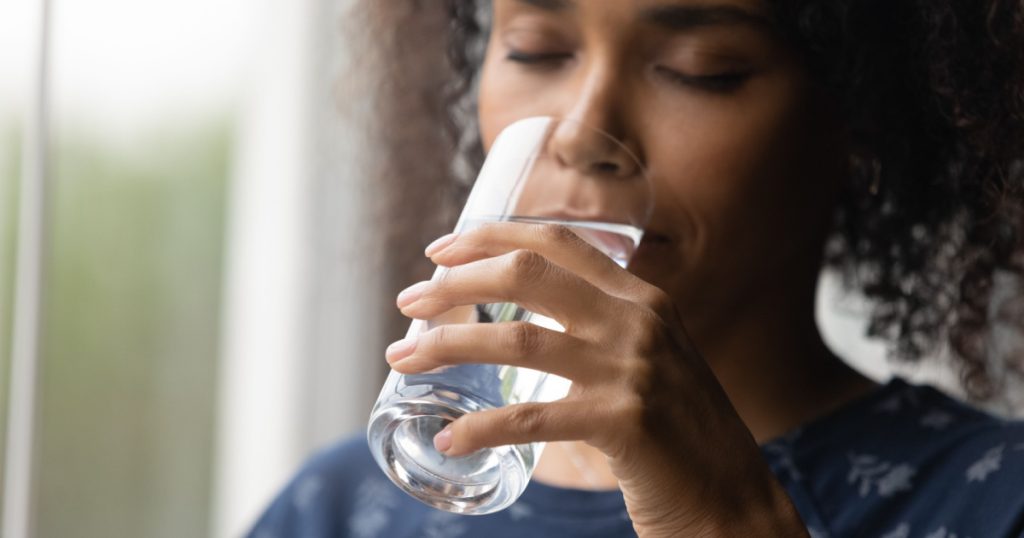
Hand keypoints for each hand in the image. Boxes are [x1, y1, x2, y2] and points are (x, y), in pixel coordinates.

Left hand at [386, 222, 807, 536]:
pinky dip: (480, 428)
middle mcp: (639, 321)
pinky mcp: (625, 423)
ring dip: (448, 346)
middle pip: (527, 276)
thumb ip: (604, 329)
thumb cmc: (679, 433)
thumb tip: (520, 322)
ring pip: (517, 341)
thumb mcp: (653, 359)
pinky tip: (449, 440)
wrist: (734, 500)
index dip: (491, 237)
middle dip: (456, 284)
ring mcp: (634, 369)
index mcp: (643, 298)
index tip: (441, 250)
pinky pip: (531, 418)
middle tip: (408, 301)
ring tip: (403, 359)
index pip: (557, 241)